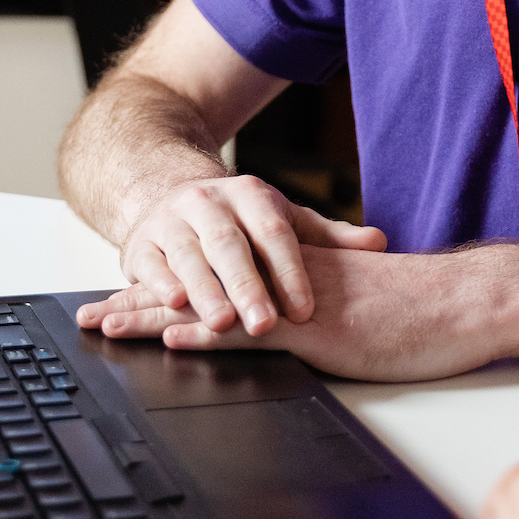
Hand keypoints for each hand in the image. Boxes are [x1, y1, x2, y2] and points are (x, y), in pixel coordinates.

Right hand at [74, 174, 385, 337]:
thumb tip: (379, 242)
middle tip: (263, 324)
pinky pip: (148, 265)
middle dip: (247, 286)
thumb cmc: (237, 221)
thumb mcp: (281, 220)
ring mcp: (170, 221)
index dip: (290, 272)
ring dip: (204, 291)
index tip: (305, 309)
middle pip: (230, 245)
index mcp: (250, 196)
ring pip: (188, 256)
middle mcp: (208, 203)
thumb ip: (328, 236)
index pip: (274, 233)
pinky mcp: (138, 243)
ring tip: (220, 322)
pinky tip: (172, 306)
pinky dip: (159, 285)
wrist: (167, 193)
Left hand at [79, 243, 508, 382]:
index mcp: (292, 277)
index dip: (165, 292)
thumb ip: (323, 312)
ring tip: (106, 326)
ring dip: (156, 316)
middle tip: (88, 317)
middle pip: (200, 289)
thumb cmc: (425, 312)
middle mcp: (284, 283)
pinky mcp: (319, 329)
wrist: (469, 301)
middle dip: (139, 304)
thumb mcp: (362, 309)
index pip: (217, 281)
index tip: (120, 303)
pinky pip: (254, 332)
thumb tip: (295, 328)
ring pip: (215, 305)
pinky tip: (179, 338)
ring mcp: (298, 304)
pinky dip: (212, 334)